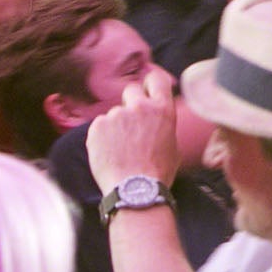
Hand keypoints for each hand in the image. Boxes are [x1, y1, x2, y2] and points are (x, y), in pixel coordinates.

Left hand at [87, 67, 180, 190]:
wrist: (135, 191)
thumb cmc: (157, 173)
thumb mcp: (173, 146)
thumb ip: (163, 126)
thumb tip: (156, 123)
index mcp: (162, 110)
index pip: (156, 79)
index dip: (149, 83)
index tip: (146, 90)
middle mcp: (140, 107)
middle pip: (131, 89)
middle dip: (130, 103)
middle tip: (130, 125)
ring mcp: (117, 115)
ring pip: (114, 114)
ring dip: (116, 127)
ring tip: (120, 151)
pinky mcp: (98, 126)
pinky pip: (100, 126)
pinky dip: (102, 138)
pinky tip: (109, 154)